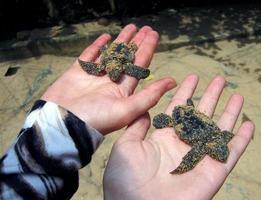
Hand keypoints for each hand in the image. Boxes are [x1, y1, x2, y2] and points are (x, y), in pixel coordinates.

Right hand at [41, 24, 175, 133]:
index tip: (154, 34)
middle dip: (137, 43)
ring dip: (121, 42)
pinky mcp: (77, 73)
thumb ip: (149, 96)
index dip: (147, 48)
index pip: (139, 64)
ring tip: (130, 27)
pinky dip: (97, 47)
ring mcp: (93, 77)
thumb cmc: (95, 119)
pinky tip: (106, 37)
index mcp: (123, 90)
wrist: (61, 124)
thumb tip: (173, 82)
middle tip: (146, 28)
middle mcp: (110, 82)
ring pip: (110, 55)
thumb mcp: (127, 110)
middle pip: (127, 58)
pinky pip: (89, 56)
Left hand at [103, 74, 254, 199]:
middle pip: (200, 115)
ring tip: (236, 95)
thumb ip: (137, 127)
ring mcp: (198, 158)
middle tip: (218, 79)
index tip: (192, 77)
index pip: (178, 109)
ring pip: (218, 130)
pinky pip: (230, 153)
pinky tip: (248, 124)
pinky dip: (241, 140)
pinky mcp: (212, 173)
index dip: (186, 92)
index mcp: (162, 137)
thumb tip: (146, 111)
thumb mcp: (126, 146)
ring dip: (228, 113)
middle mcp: (182, 145)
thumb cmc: (124, 180)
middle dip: (209, 96)